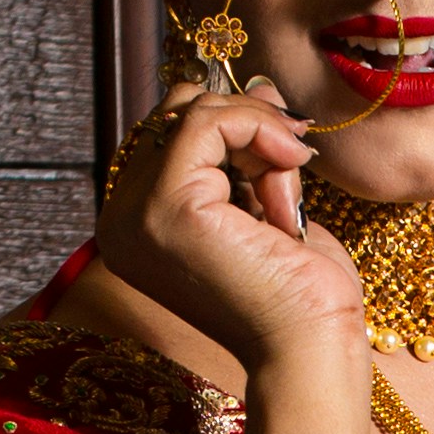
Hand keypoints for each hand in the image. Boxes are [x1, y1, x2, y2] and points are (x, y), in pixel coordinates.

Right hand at [95, 86, 375, 433]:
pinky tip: (289, 165)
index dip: (233, 124)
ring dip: (256, 132)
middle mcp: (121, 221)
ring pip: (189, 110)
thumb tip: (257, 83)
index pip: (169, 133)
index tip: (287, 148)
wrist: (312, 350)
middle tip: (292, 162)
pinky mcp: (166, 207)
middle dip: (243, 124)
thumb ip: (250, 149)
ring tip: (288, 186)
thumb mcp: (270, 205)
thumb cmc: (300, 297)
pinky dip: (257, 128)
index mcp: (137, 225)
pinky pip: (205, 121)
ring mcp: (135, 214)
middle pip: (173, 113)